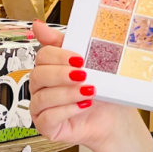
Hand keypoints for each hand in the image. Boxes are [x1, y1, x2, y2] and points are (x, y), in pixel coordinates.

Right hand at [29, 20, 144, 151]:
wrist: (114, 116)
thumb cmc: (100, 90)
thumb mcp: (88, 62)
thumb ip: (64, 43)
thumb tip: (38, 25)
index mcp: (49, 69)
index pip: (42, 57)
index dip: (60, 57)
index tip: (80, 59)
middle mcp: (41, 88)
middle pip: (38, 76)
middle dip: (62, 75)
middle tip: (83, 75)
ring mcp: (41, 108)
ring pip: (42, 97)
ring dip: (67, 93)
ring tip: (89, 91)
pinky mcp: (46, 126)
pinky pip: (47, 117)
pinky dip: (67, 110)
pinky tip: (82, 106)